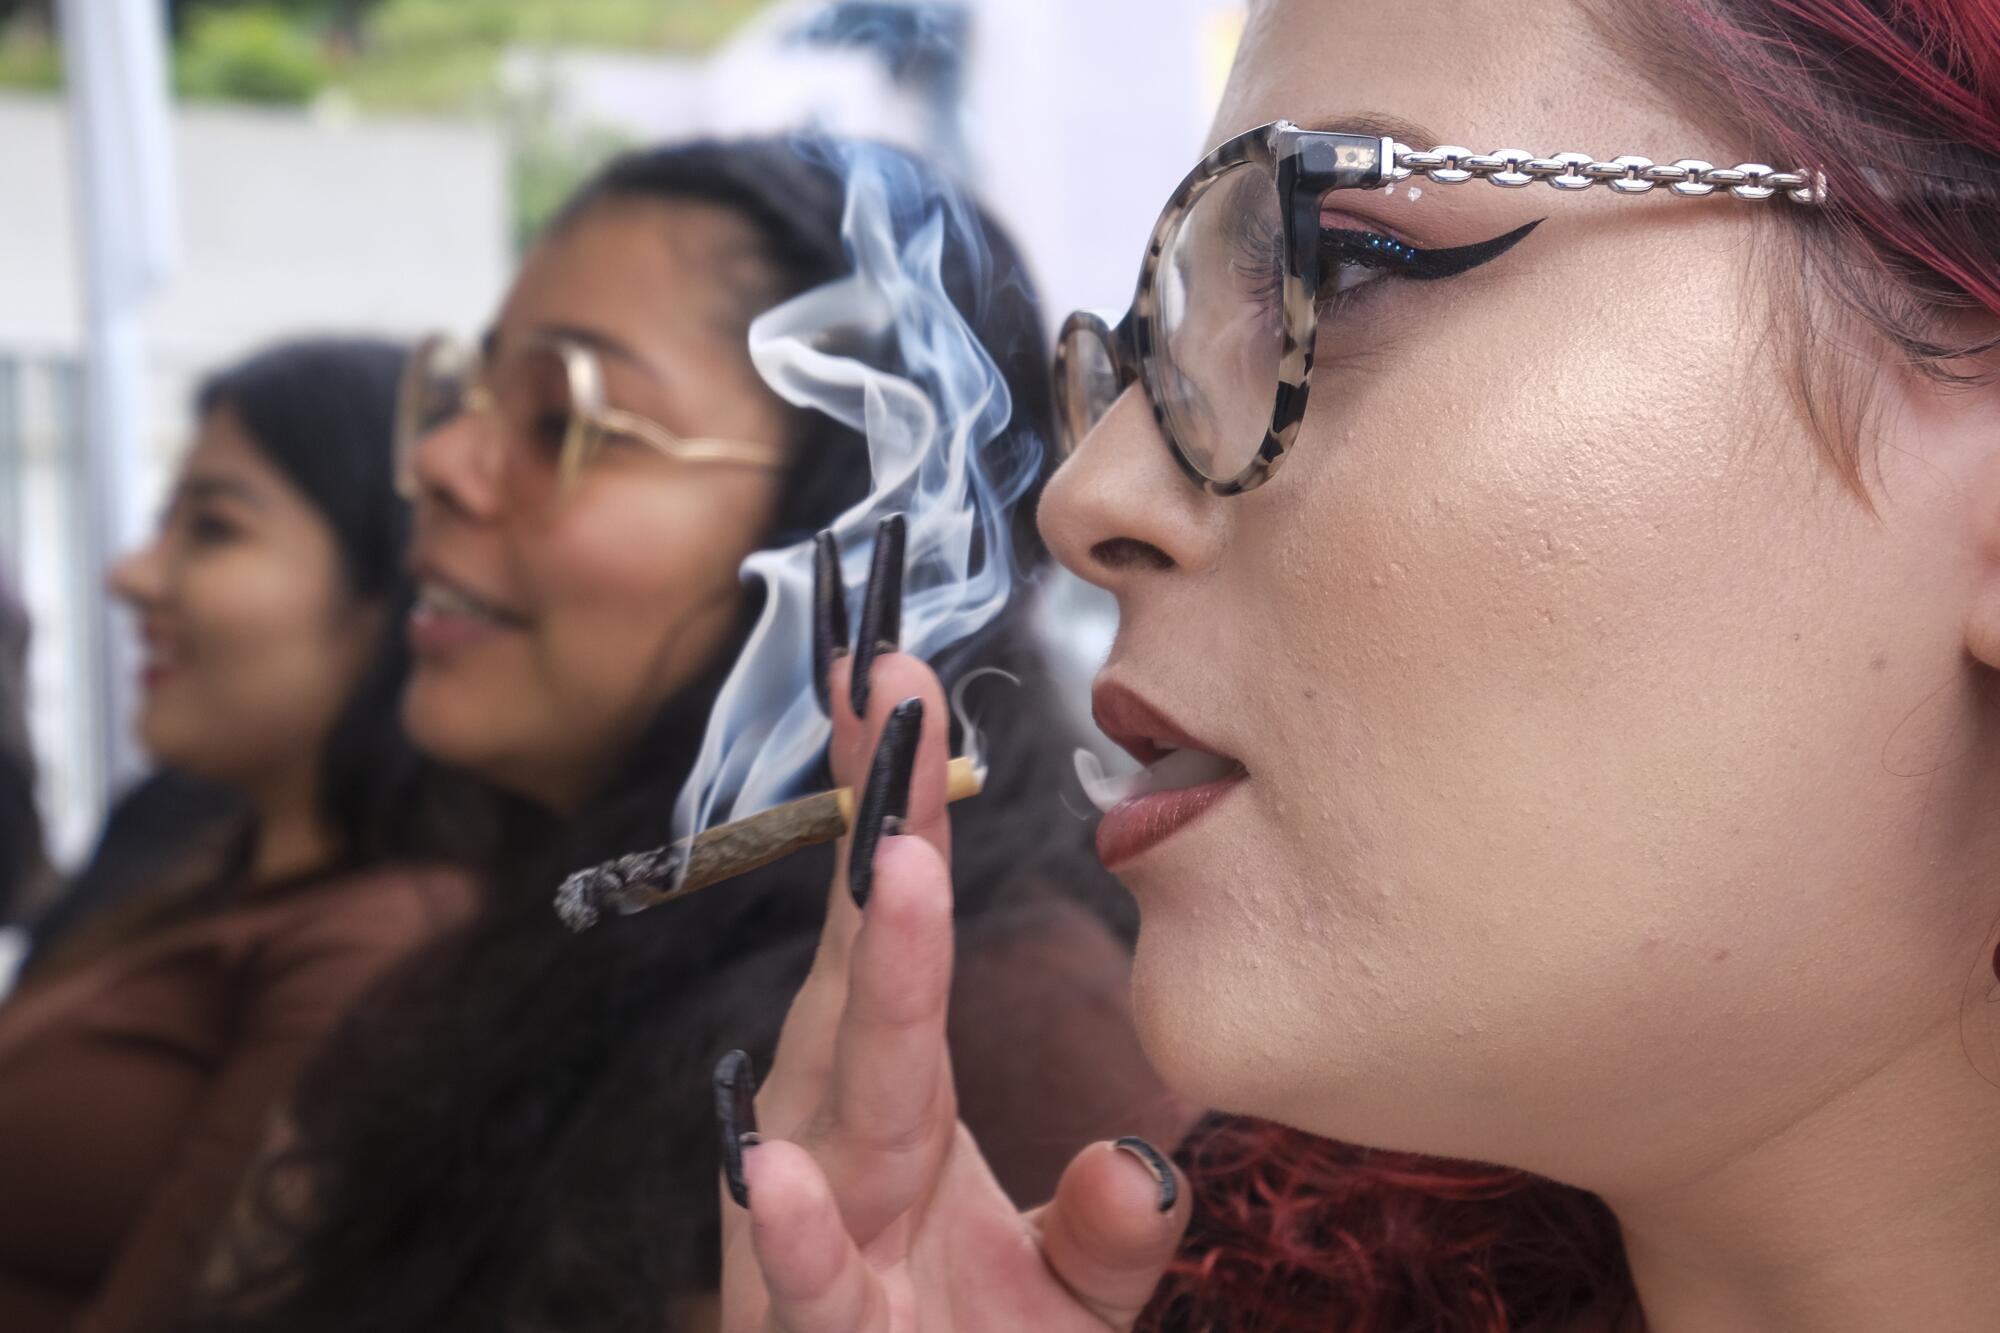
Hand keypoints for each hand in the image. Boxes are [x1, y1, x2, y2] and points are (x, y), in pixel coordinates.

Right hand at [714, 521, 1189, 1330]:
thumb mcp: (1071, 1291)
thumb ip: (1114, 1226)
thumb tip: (1143, 1165)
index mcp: (896, 1094)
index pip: (896, 926)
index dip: (899, 800)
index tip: (903, 678)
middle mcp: (836, 1127)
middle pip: (861, 961)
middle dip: (882, 824)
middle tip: (893, 689)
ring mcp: (810, 1218)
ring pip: (840, 1087)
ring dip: (869, 978)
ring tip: (896, 868)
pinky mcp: (808, 1319)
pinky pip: (806, 1272)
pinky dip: (791, 1222)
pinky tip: (780, 1167)